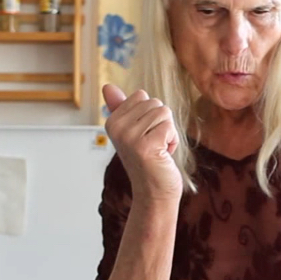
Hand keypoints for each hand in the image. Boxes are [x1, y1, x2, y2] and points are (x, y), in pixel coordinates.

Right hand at [102, 83, 182, 203]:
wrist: (154, 193)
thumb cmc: (147, 162)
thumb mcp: (133, 131)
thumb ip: (121, 108)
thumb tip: (108, 86)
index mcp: (112, 121)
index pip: (141, 96)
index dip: (150, 115)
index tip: (144, 135)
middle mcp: (117, 128)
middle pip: (154, 102)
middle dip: (161, 123)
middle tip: (153, 144)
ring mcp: (130, 137)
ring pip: (163, 112)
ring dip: (168, 132)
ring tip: (158, 150)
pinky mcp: (146, 145)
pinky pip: (169, 127)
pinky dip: (172, 141)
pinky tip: (163, 156)